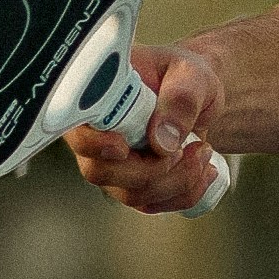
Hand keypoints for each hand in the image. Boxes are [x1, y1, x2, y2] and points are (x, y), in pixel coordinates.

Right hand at [62, 37, 234, 211]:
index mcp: (98, 98)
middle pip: (101, 171)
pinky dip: (184, 194)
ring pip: (131, 193)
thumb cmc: (186, 78)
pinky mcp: (131, 184)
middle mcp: (96, 134)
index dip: (93, 144)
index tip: (122, 147)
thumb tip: (161, 139)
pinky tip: (202, 171)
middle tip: (188, 147)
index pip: (76, 128)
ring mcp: (111, 164)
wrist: (198, 97)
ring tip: (202, 152)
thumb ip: (180, 99)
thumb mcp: (192, 74)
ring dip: (176, 182)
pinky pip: (151, 203)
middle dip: (153, 169)